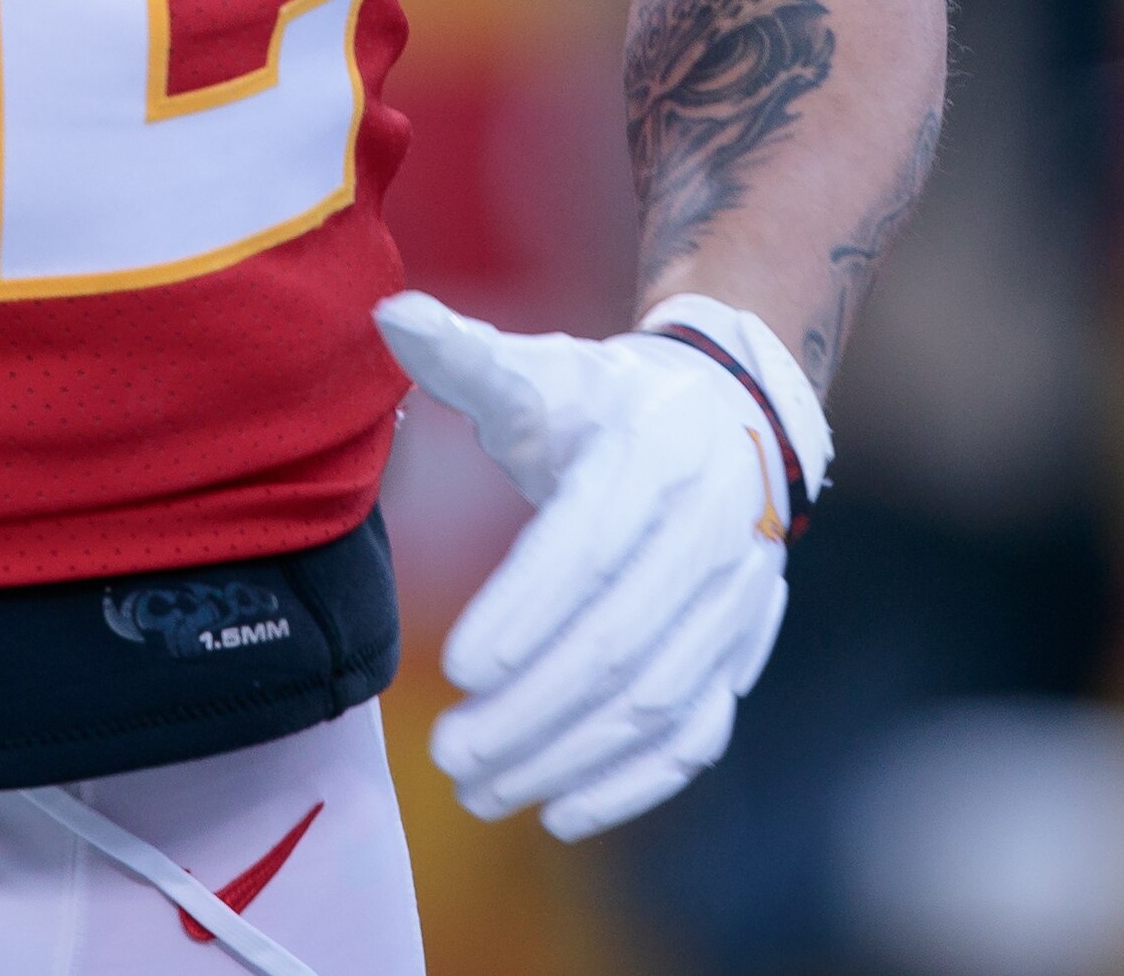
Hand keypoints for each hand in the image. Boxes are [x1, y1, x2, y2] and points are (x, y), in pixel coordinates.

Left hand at [377, 289, 830, 841]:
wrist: (731, 417)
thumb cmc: (609, 401)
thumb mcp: (544, 370)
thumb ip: (464, 357)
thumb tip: (384, 312)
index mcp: (653, 460)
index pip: (589, 549)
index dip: (527, 613)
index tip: (457, 668)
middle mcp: (711, 534)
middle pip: (620, 643)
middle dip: (532, 710)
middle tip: (449, 757)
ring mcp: (734, 603)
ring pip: (657, 701)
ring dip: (568, 756)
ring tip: (481, 790)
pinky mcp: (739, 654)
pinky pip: (699, 733)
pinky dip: (635, 784)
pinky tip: (561, 813)